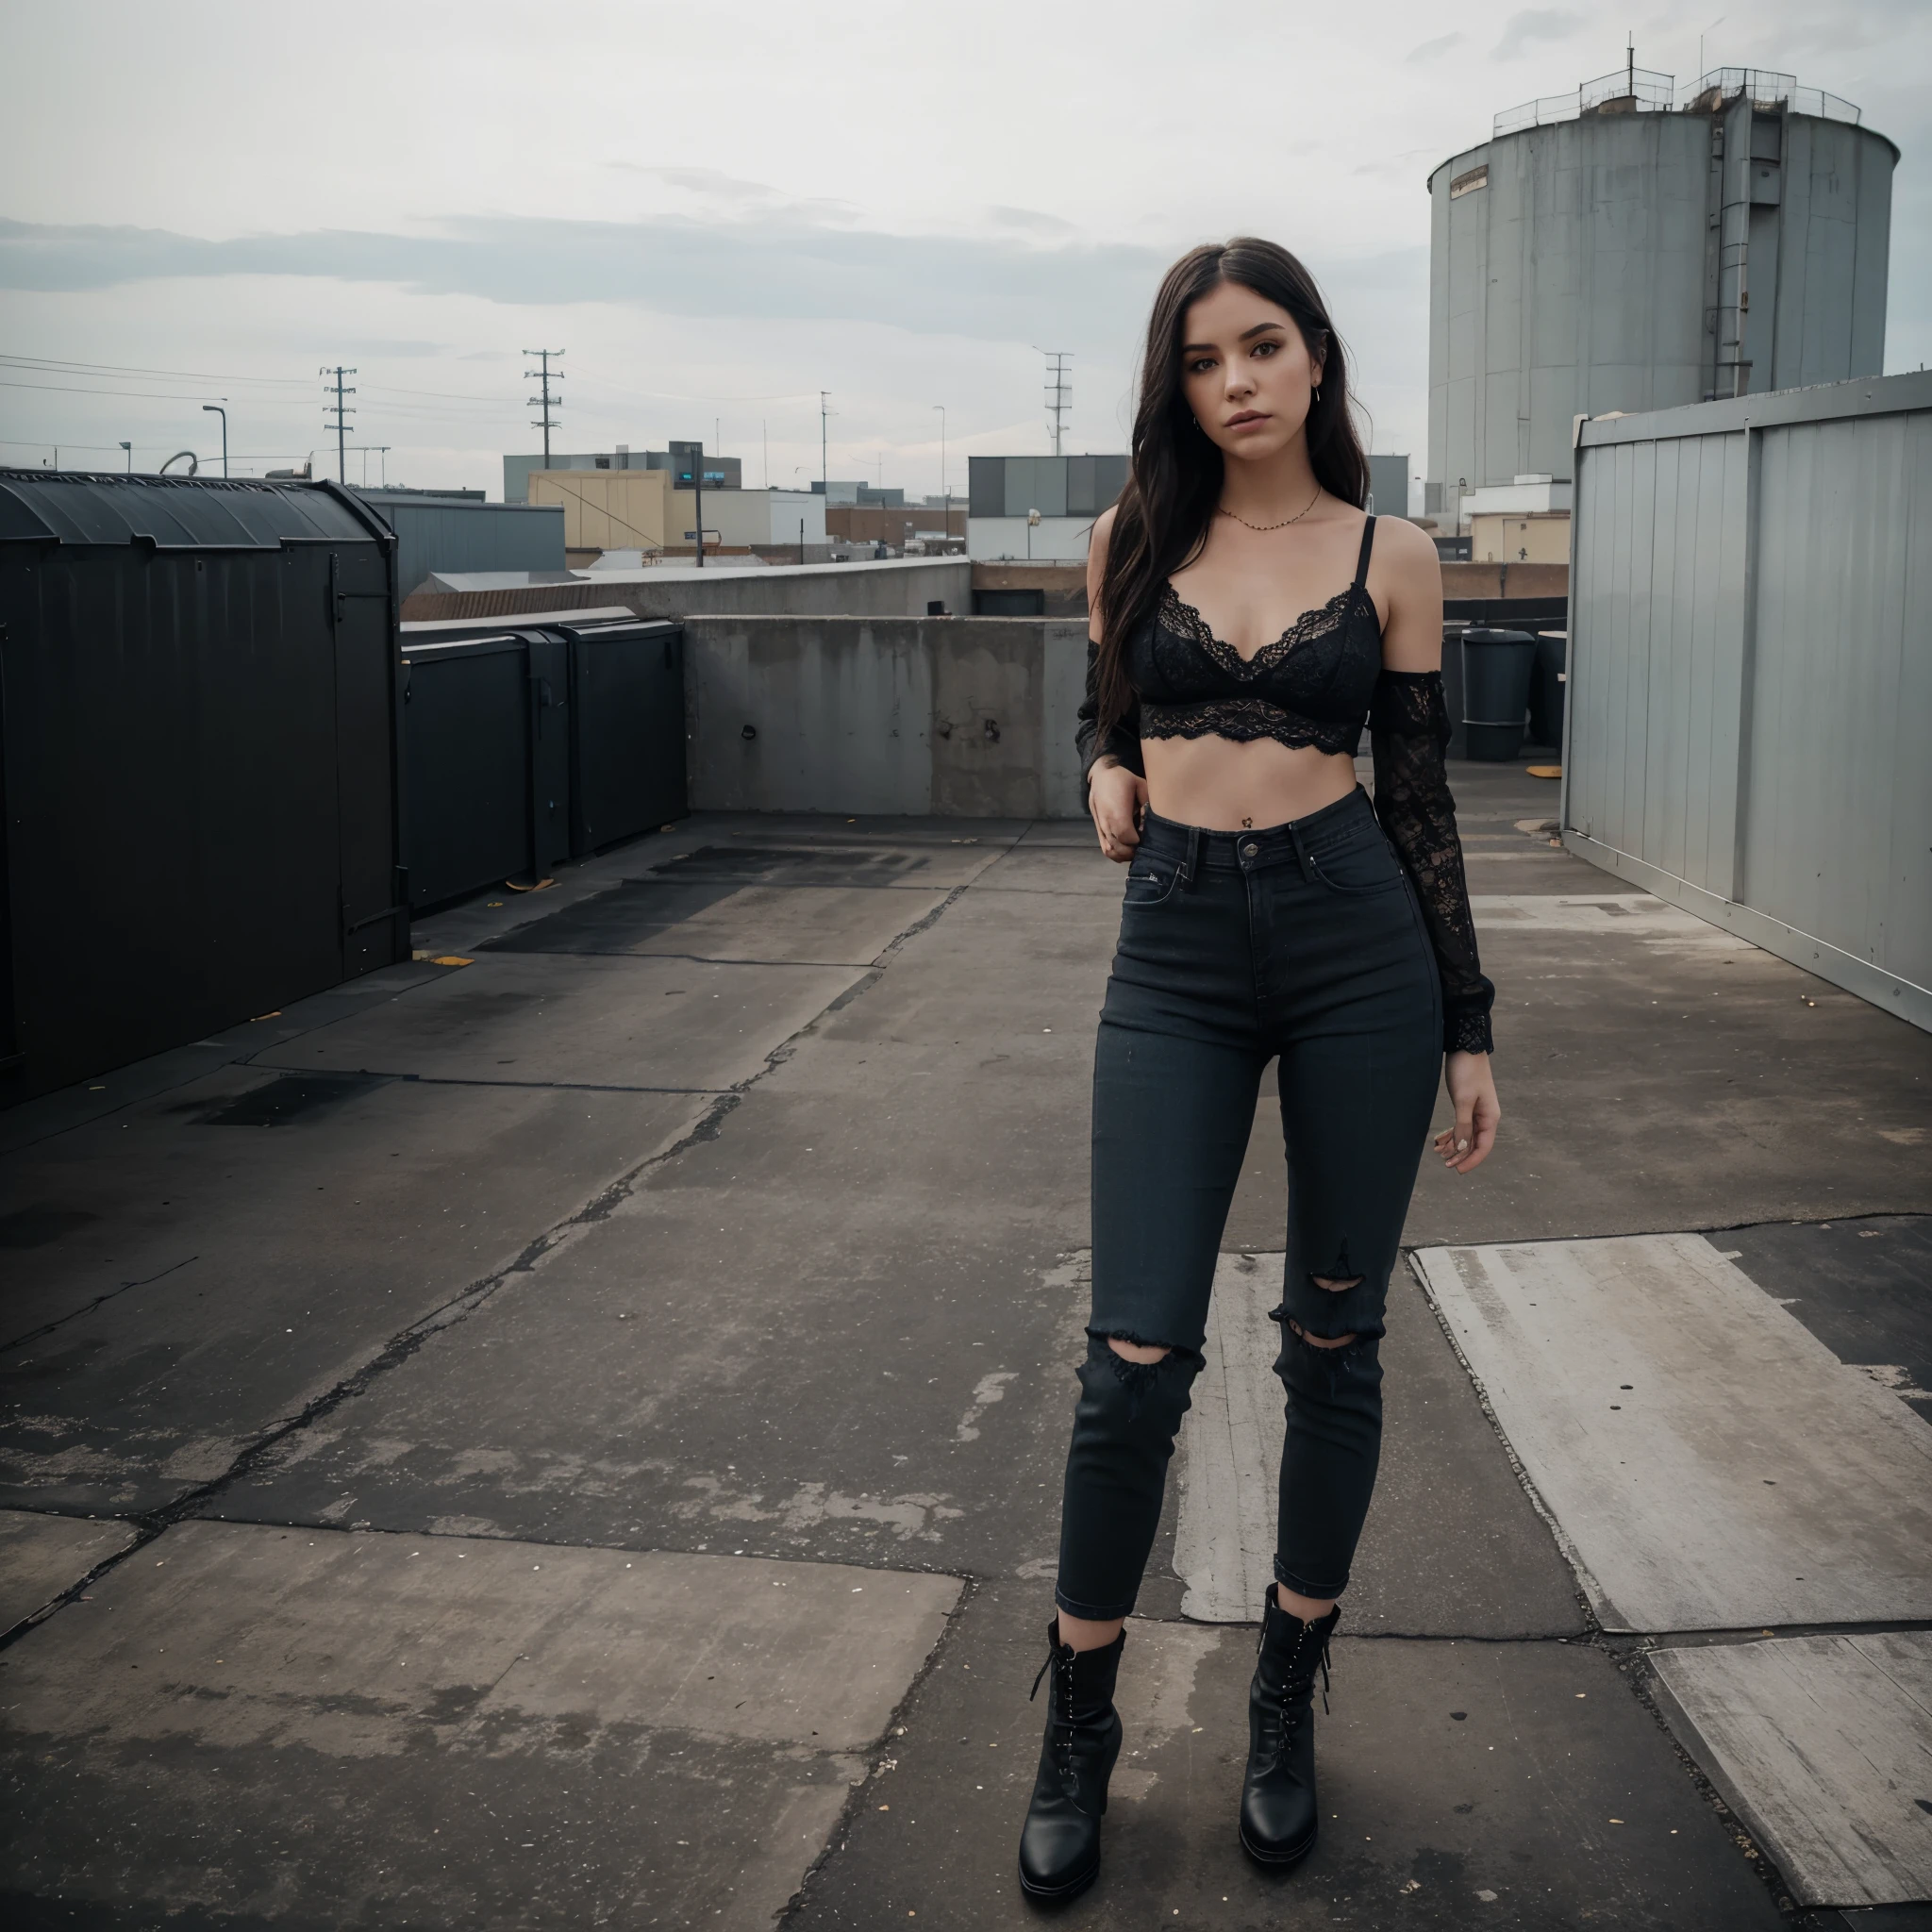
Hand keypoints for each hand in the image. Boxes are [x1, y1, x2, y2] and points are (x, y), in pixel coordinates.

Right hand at [1088, 759, 1147, 863]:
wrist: (1101, 775)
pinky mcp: (1098, 830)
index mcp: (1117, 814)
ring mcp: (1100, 829)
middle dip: (1134, 851)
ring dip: (1124, 854)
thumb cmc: (1123, 779)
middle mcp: (1106, 824)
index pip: (1129, 839)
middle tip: (1145, 844)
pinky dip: (1116, 853)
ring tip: (1136, 848)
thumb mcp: (1141, 786)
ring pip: (1111, 852)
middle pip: (1120, 849)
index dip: (1140, 842)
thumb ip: (1147, 805)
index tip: (1147, 835)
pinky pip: (1105, 849)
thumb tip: (1152, 823)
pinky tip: (1126, 849)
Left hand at [1435, 1051, 1499, 1173]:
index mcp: (1490, 1117)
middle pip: (1475, 1143)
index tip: (1456, 1170)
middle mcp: (1486, 1117)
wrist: (1465, 1047)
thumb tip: (1462, 1148)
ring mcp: (1477, 1111)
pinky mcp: (1467, 1105)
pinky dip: (1451, 1134)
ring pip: (1467, 1135)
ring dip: (1454, 1145)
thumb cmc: (1466, 1072)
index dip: (1471, 1160)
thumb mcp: (1463, 1100)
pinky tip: (1439, 1139)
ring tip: (1437, 1151)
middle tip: (1443, 1163)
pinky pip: (1461, 1125)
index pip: (1483, 1147)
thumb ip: (1463, 1125)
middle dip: (1460, 1155)